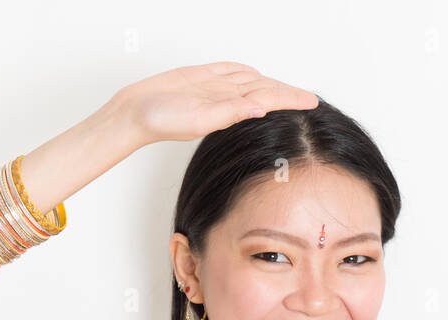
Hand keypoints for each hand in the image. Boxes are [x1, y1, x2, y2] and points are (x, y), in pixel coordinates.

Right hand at [111, 60, 318, 146]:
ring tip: (287, 89)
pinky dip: (243, 71)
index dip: (291, 99)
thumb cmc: (163, 120)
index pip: (270, 100)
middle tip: (309, 98)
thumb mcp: (200, 119)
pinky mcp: (201, 78)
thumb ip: (230, 113)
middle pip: (265, 90)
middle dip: (287, 93)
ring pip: (250, 81)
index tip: (312, 102)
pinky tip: (253, 74)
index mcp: (231, 109)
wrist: (135, 112)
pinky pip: (228, 71)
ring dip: (269, 83)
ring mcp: (215, 88)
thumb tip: (261, 107)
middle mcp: (227, 99)